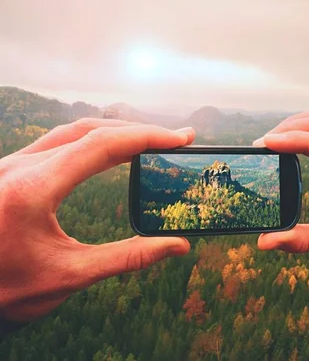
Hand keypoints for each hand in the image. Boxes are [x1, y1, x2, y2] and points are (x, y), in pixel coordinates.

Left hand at [0, 119, 194, 321]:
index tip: (179, 138)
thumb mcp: (70, 275)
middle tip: (175, 139)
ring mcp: (10, 165)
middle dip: (137, 131)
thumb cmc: (6, 289)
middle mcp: (18, 167)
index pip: (101, 145)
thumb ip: (128, 257)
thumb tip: (176, 246)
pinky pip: (57, 142)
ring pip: (72, 131)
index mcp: (33, 189)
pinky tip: (110, 149)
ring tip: (150, 141)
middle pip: (89, 130)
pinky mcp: (10, 171)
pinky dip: (92, 140)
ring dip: (115, 132)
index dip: (146, 137)